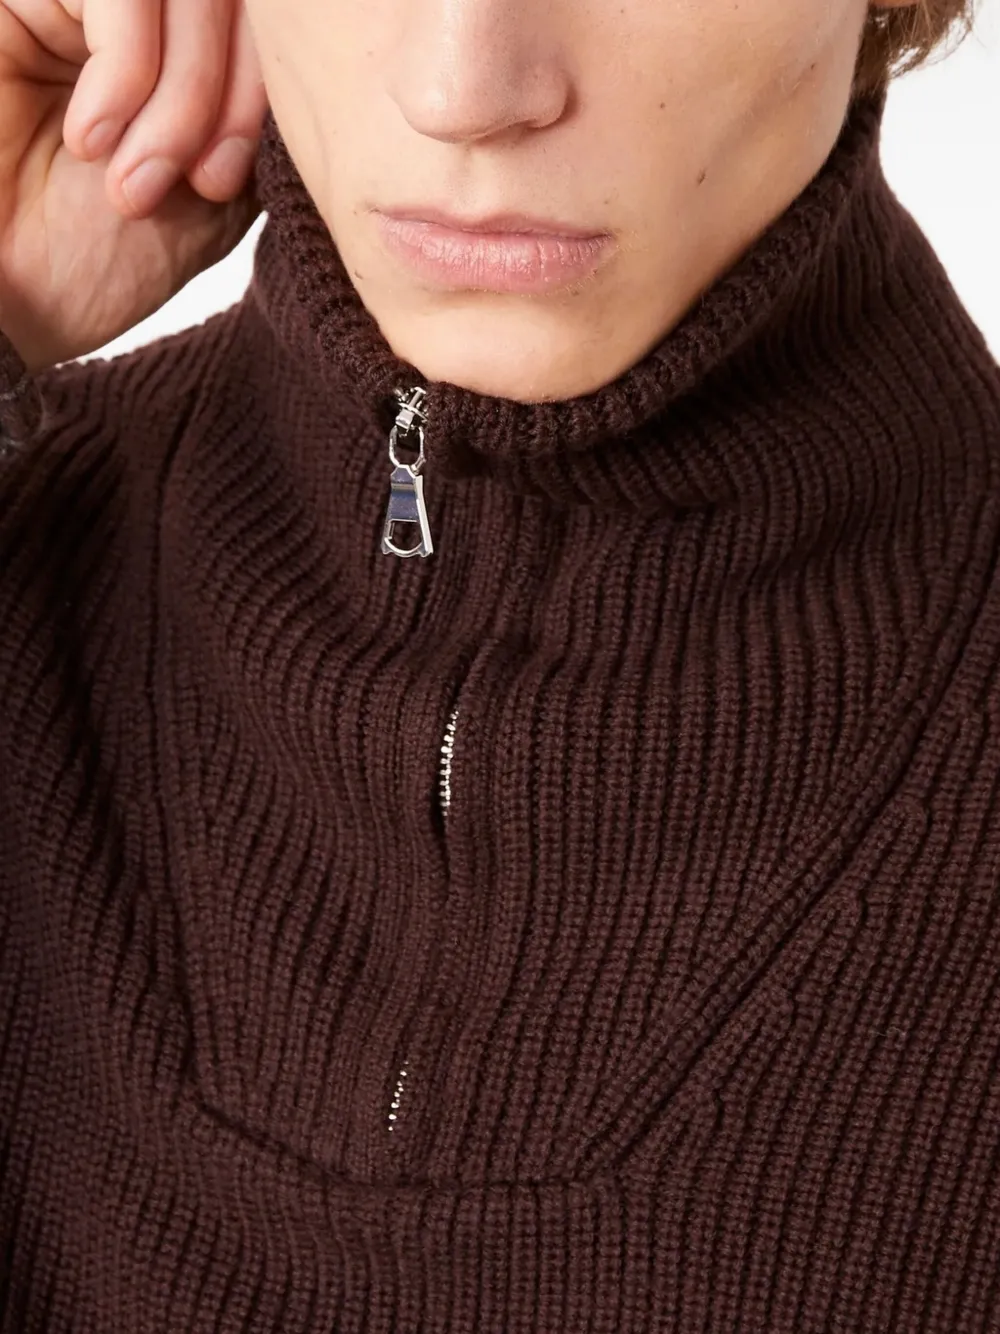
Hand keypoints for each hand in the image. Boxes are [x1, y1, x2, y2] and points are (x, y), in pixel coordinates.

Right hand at [0, 0, 266, 372]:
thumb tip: (305, 62)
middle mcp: (138, 14)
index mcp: (188, 53)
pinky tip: (90, 139)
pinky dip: (127, 70)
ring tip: (135, 178)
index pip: (267, 24)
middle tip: (194, 182)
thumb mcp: (211, 195)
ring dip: (182, 92)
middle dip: (228, 96)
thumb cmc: (91, 260)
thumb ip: (259, 124)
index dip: (266, 92)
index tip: (225, 183)